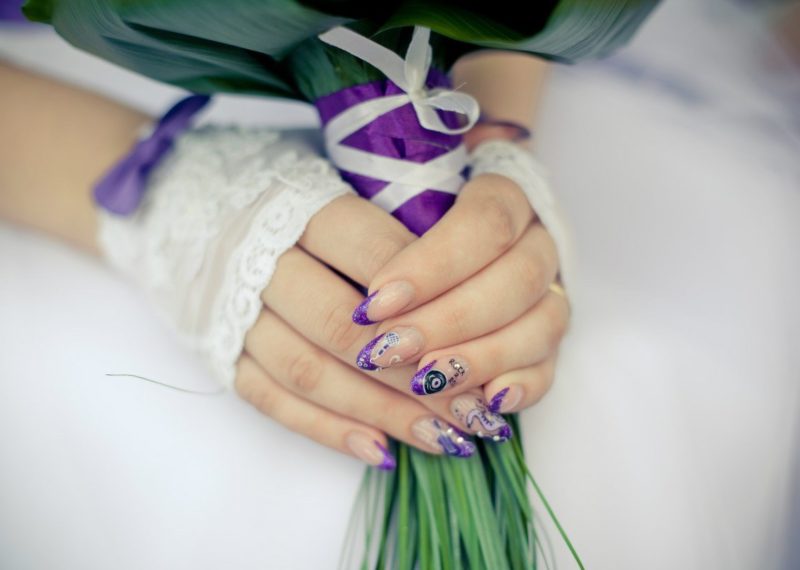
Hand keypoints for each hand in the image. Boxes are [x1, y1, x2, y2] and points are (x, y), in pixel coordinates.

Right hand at [235, 171, 568, 465]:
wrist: (199, 212)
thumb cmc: (297, 208)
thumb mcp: (346, 196)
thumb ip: (397, 241)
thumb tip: (464, 303)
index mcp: (300, 209)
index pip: (373, 256)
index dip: (428, 302)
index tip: (482, 343)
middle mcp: (261, 262)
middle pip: (342, 327)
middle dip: (413, 375)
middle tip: (474, 410)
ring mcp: (235, 313)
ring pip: (309, 372)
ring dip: (381, 413)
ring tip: (444, 440)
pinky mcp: (221, 354)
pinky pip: (272, 400)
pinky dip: (327, 429)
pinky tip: (380, 451)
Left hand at [349, 172, 569, 417]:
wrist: (447, 251)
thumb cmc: (405, 229)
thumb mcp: (392, 218)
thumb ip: (387, 240)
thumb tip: (374, 303)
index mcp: (504, 197)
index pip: (484, 222)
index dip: (434, 265)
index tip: (376, 300)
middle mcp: (536, 242)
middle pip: (517, 278)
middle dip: (451, 320)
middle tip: (390, 349)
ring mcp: (549, 292)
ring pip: (543, 323)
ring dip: (483, 357)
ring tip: (428, 380)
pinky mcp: (547, 340)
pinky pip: (551, 365)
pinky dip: (524, 385)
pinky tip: (488, 399)